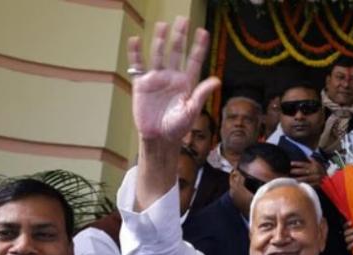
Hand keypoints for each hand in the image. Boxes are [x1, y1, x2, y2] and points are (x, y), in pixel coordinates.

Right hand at [128, 17, 219, 144]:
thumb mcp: (192, 110)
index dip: (199, 47)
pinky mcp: (142, 84)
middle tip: (183, 19)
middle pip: (176, 52)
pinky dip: (135, 53)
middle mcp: (172, 77)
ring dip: (160, 40)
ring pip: (158, 54)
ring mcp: (156, 78)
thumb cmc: (178, 127)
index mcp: (186, 82)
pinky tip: (135, 39)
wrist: (159, 138)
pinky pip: (138, 65)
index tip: (203, 31)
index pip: (194, 60)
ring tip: (163, 25)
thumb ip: (201, 93)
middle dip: (180, 36)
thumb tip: (217, 80)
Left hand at [291, 159, 325, 187]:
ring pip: (307, 178)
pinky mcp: (317, 184)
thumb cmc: (323, 171)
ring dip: (300, 179)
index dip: (297, 163)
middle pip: (305, 171)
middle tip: (291, 171)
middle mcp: (314, 172)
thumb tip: (308, 156)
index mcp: (314, 167)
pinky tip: (300, 186)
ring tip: (294, 180)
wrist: (331, 178)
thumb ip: (313, 160)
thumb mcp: (319, 164)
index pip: (304, 164)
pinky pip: (310, 184)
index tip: (291, 163)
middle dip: (298, 171)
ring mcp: (316, 178)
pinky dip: (306, 185)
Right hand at [344, 220, 352, 254]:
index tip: (351, 223)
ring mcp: (350, 244)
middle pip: (345, 232)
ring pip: (346, 239)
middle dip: (351, 231)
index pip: (346, 227)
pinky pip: (348, 246)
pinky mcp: (351, 250)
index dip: (347, 224)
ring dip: (352, 236)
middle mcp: (350, 237)